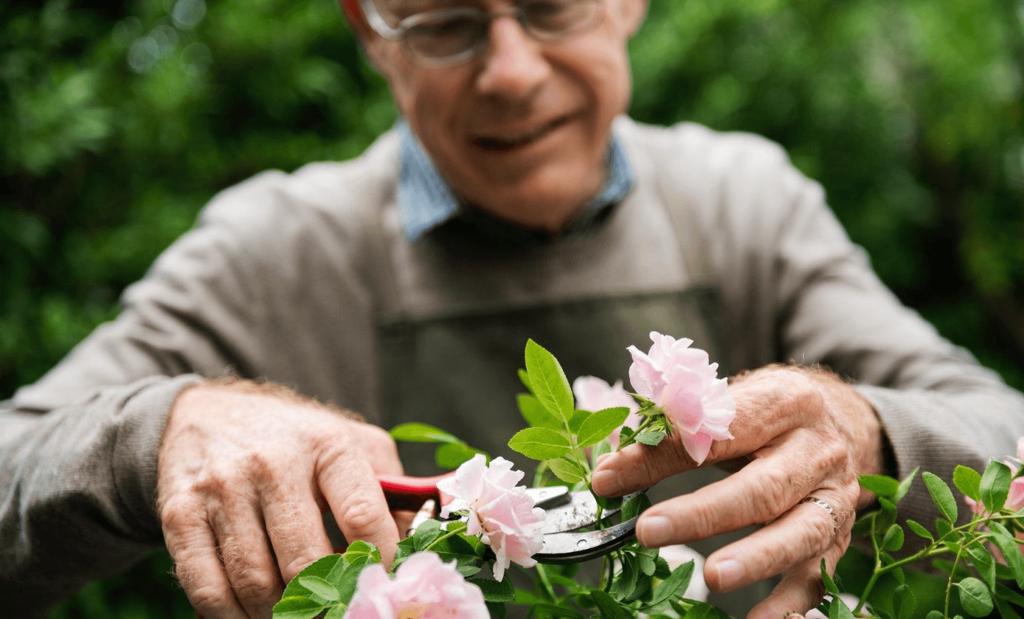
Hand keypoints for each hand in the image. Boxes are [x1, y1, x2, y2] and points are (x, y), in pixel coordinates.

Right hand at [156, 379, 403, 618]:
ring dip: (281, 616)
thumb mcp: (352, 443)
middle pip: (306, 561)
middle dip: (328, 601)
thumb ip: (393, 490)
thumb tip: (422, 541)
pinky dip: (233, 618)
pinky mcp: (180, 515)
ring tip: (300, 616)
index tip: (382, 585)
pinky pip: (207, 589)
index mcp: (327, 445)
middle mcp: (273, 464)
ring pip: (257, 583)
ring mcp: (223, 490)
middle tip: (339, 612)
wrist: (206, 413)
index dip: (378, 563)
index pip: (363, 516)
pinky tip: (253, 618)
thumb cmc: (295, 440)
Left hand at [591, 365, 884, 618]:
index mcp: (782, 403)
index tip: (609, 478)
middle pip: (761, 486)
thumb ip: (674, 431)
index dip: (660, 455)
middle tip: (649, 531)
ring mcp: (834, 496)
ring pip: (799, 531)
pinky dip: (790, 601)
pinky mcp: (840, 534)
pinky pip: (818, 573)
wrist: (846, 421)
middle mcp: (815, 449)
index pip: (716, 431)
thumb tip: (610, 470)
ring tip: (714, 577)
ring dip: (755, 559)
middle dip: (704, 513)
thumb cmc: (771, 413)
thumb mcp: (730, 403)